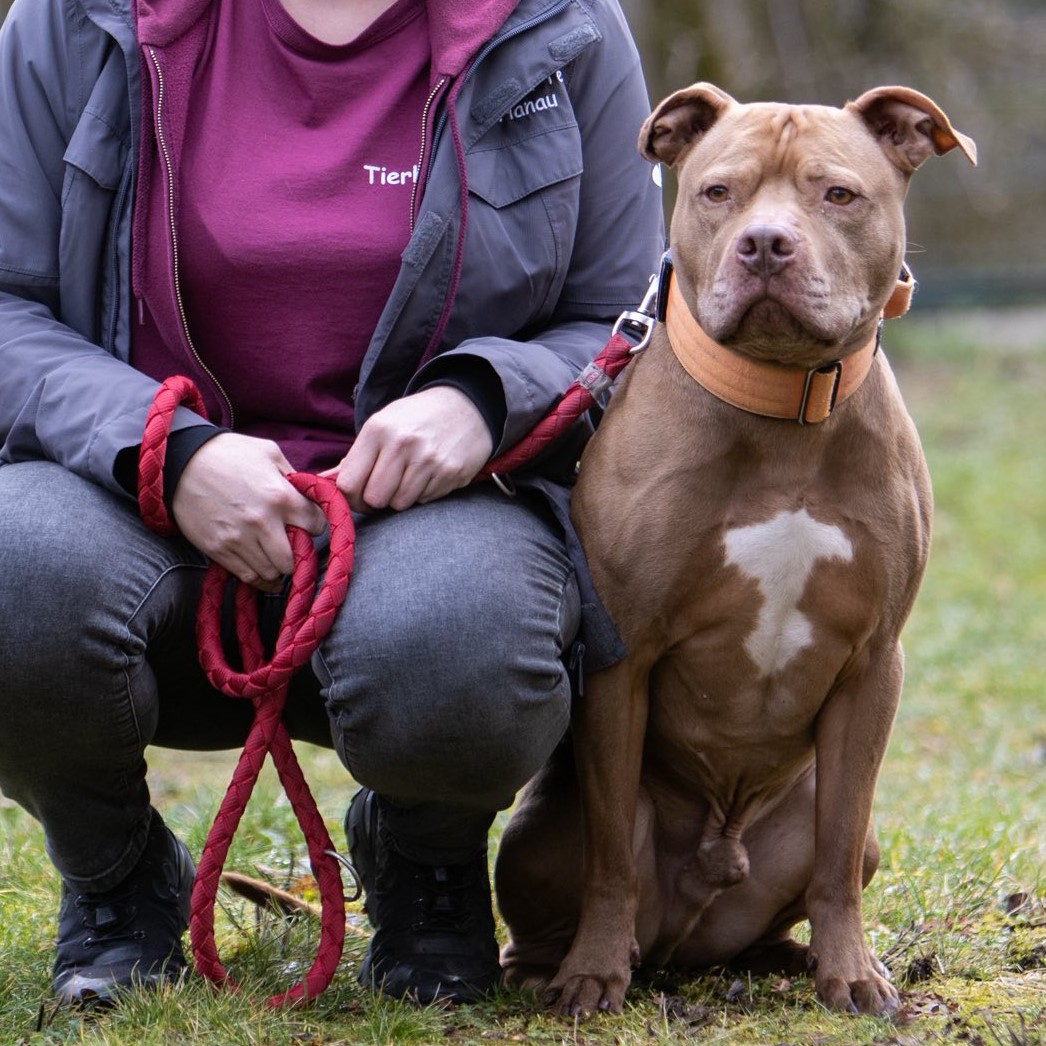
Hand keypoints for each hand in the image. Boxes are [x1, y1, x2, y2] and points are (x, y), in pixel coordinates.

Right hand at [171, 433, 326, 589]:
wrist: (178, 462)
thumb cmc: (226, 453)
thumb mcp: (268, 452)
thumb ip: (293, 476)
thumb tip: (309, 494)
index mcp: (279, 496)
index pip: (316, 525)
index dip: (316, 524)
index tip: (309, 523)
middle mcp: (262, 522)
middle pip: (295, 559)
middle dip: (299, 554)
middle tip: (293, 545)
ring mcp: (238, 539)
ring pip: (272, 572)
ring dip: (279, 568)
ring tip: (277, 558)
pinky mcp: (218, 550)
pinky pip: (247, 577)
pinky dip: (260, 578)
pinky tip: (265, 571)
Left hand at [324, 386, 493, 512]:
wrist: (468, 406)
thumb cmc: (417, 418)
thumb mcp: (383, 424)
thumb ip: (355, 456)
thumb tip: (322, 481)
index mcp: (378, 429)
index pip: (349, 482)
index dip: (350, 496)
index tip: (357, 494)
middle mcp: (402, 444)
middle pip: (374, 498)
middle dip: (375, 500)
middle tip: (383, 490)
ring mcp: (429, 460)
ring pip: (400, 504)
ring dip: (400, 498)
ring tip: (408, 478)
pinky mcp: (450, 473)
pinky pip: (425, 500)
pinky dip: (423, 494)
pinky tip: (429, 475)